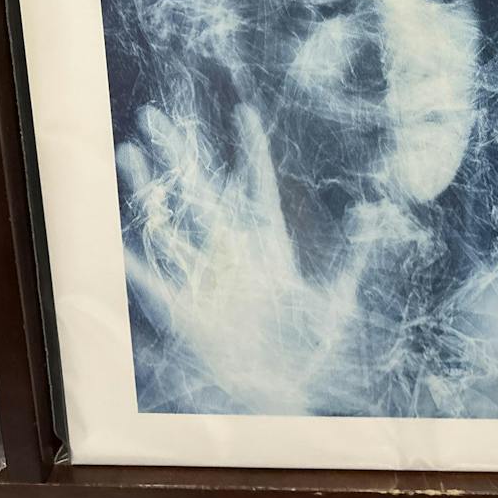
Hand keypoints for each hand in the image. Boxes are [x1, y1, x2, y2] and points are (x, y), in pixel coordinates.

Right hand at [115, 103, 359, 413]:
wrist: (290, 388)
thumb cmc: (317, 342)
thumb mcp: (339, 297)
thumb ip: (355, 255)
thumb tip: (377, 209)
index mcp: (269, 243)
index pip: (257, 183)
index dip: (251, 148)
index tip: (244, 110)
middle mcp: (233, 252)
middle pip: (202, 191)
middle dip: (179, 153)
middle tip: (155, 115)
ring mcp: (206, 279)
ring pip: (172, 224)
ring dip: (150, 191)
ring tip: (129, 153)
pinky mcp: (187, 313)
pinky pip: (156, 282)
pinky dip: (139, 262)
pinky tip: (120, 238)